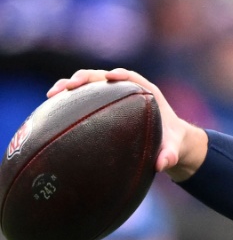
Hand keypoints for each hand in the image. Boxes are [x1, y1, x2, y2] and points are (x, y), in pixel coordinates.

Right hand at [47, 68, 207, 180]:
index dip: (121, 75)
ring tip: (52, 95)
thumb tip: (162, 164)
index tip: (109, 76)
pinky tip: (52, 108)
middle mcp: (128, 91)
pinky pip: (85, 98)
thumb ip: (170, 155)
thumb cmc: (171, 143)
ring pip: (90, 85)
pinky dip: (70, 100)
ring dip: (71, 86)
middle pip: (104, 77)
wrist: (168, 143)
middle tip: (69, 86)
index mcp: (147, 94)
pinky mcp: (103, 105)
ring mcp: (113, 96)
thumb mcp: (173, 150)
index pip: (132, 78)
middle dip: (86, 78)